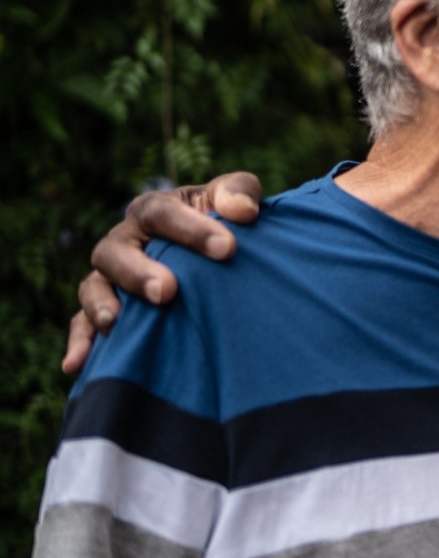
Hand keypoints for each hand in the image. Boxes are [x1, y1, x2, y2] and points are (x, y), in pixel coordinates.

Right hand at [62, 172, 263, 375]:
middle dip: (139, 271)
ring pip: (94, 286)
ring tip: (115, 323)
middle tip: (167, 291)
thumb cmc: (223, 225)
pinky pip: (82, 325)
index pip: (162, 214)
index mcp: (154, 211)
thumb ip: (239, 193)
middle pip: (116, 251)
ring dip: (101, 305)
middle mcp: (125, 241)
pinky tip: (77, 364)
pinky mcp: (106, 310)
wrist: (216, 257)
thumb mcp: (234, 202)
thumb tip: (243, 211)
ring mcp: (110, 277)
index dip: (191, 229)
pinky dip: (80, 343)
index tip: (227, 249)